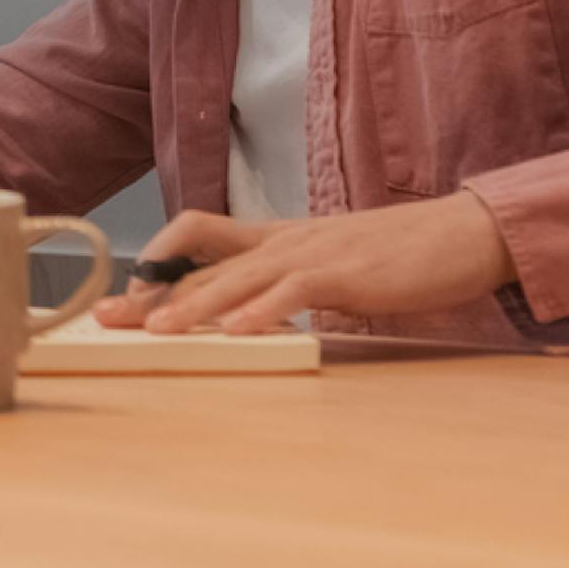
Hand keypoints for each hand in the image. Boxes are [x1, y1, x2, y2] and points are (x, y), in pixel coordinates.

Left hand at [95, 194, 517, 335]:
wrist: (461, 234)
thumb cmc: (396, 256)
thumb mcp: (327, 266)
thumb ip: (285, 282)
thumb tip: (245, 311)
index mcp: (275, 238)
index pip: (198, 237)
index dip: (158, 263)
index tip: (129, 298)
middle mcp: (283, 241)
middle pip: (201, 261)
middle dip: (150, 292)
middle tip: (107, 319)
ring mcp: (313, 254)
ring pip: (238, 276)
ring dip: (193, 306)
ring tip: (156, 331)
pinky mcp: (346, 274)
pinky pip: (294, 292)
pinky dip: (262, 312)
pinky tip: (237, 333)